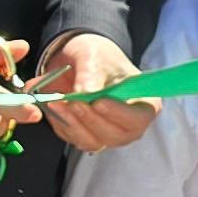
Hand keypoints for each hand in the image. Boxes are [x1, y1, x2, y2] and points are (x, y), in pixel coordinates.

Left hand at [31, 31, 153, 151]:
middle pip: (114, 135)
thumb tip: (86, 91)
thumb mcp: (93, 55)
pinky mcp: (87, 137)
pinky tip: (54, 107)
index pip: (139, 118)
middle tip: (73, 101)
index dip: (120, 114)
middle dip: (91, 120)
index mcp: (143, 102)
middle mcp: (129, 124)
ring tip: (58, 102)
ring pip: (93, 141)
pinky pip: (75, 138)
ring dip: (73, 124)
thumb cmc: (96, 57)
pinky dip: (62, 124)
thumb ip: (90, 72)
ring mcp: (108, 133)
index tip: (99, 102)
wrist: (78, 62)